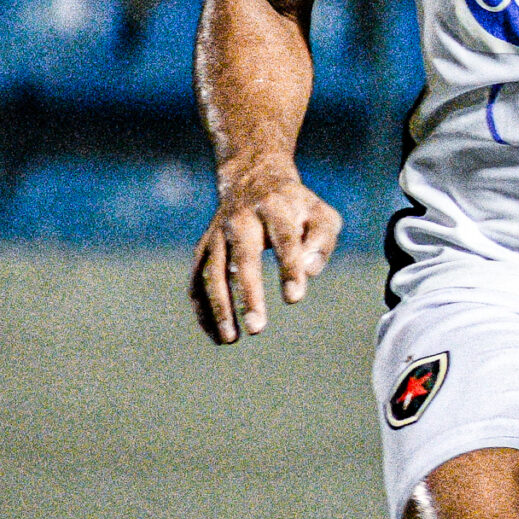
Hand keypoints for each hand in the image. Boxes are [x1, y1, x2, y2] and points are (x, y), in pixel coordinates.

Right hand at [190, 159, 342, 343]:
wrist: (252, 179)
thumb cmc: (297, 207)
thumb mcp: (321, 215)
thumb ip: (321, 241)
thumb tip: (309, 271)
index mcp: (275, 208)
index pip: (283, 239)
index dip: (289, 268)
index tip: (295, 298)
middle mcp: (240, 220)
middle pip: (242, 258)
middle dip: (248, 294)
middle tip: (257, 328)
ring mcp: (216, 234)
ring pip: (212, 272)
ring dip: (219, 306)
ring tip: (231, 339)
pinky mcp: (203, 248)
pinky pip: (197, 281)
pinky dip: (203, 308)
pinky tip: (216, 335)